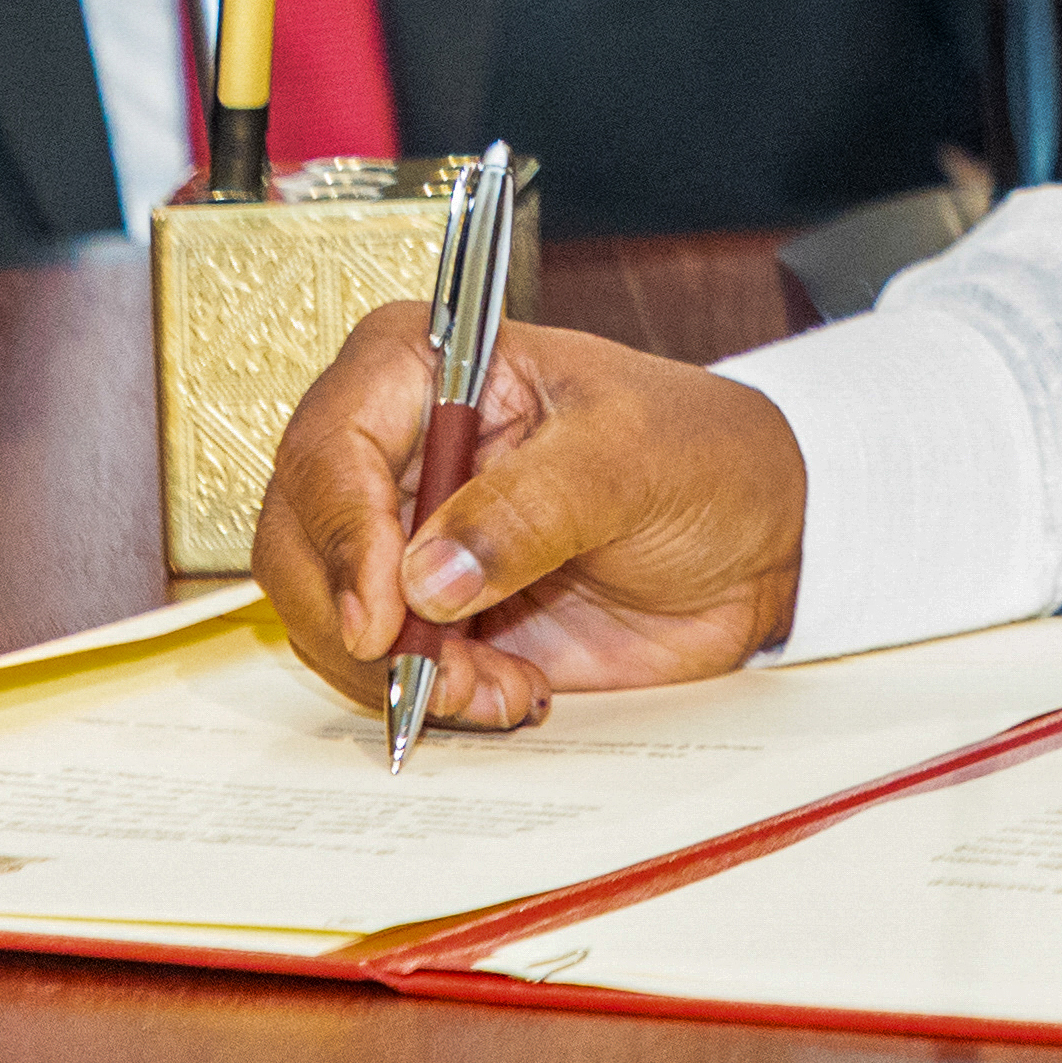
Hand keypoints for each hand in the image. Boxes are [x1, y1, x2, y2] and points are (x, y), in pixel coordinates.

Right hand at [250, 307, 808, 731]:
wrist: (762, 542)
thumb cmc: (706, 456)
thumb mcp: (633, 460)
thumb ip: (532, 508)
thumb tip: (427, 575)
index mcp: (430, 366)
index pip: (331, 441)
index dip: (340, 530)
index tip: (383, 610)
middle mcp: (398, 446)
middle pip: (298, 537)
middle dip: (352, 621)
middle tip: (426, 673)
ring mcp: (406, 533)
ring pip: (326, 614)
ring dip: (395, 671)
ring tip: (493, 684)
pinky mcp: (431, 610)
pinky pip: (382, 668)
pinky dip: (427, 696)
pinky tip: (508, 691)